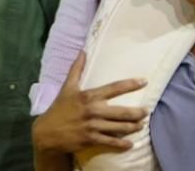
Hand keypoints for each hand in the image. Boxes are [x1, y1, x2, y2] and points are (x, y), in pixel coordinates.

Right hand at [31, 52, 145, 154]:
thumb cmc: (59, 108)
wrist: (48, 132)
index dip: (130, 84)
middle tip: (147, 111)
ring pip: (118, 127)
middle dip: (137, 112)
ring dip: (133, 127)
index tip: (144, 81)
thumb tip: (82, 51)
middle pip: (121, 111)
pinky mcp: (91, 140)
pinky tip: (130, 144)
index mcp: (89, 96)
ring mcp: (93, 126)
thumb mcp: (67, 87)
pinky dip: (122, 144)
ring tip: (141, 125)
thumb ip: (76, 69)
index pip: (114, 88)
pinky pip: (110, 142)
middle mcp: (93, 111)